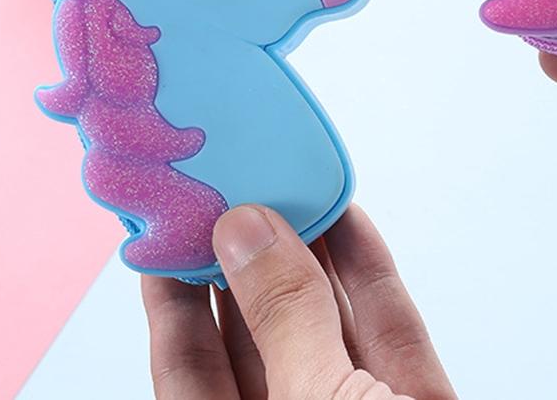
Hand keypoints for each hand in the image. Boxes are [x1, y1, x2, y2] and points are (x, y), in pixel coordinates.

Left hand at [142, 204, 455, 399]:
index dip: (175, 298)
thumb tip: (245, 233)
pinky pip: (386, 329)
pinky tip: (349, 223)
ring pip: (325, 323)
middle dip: (245, 259)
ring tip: (288, 186)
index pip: (188, 371)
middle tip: (232, 188)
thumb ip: (283, 320)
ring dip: (311, 252)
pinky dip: (368, 272)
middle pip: (257, 336)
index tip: (170, 228)